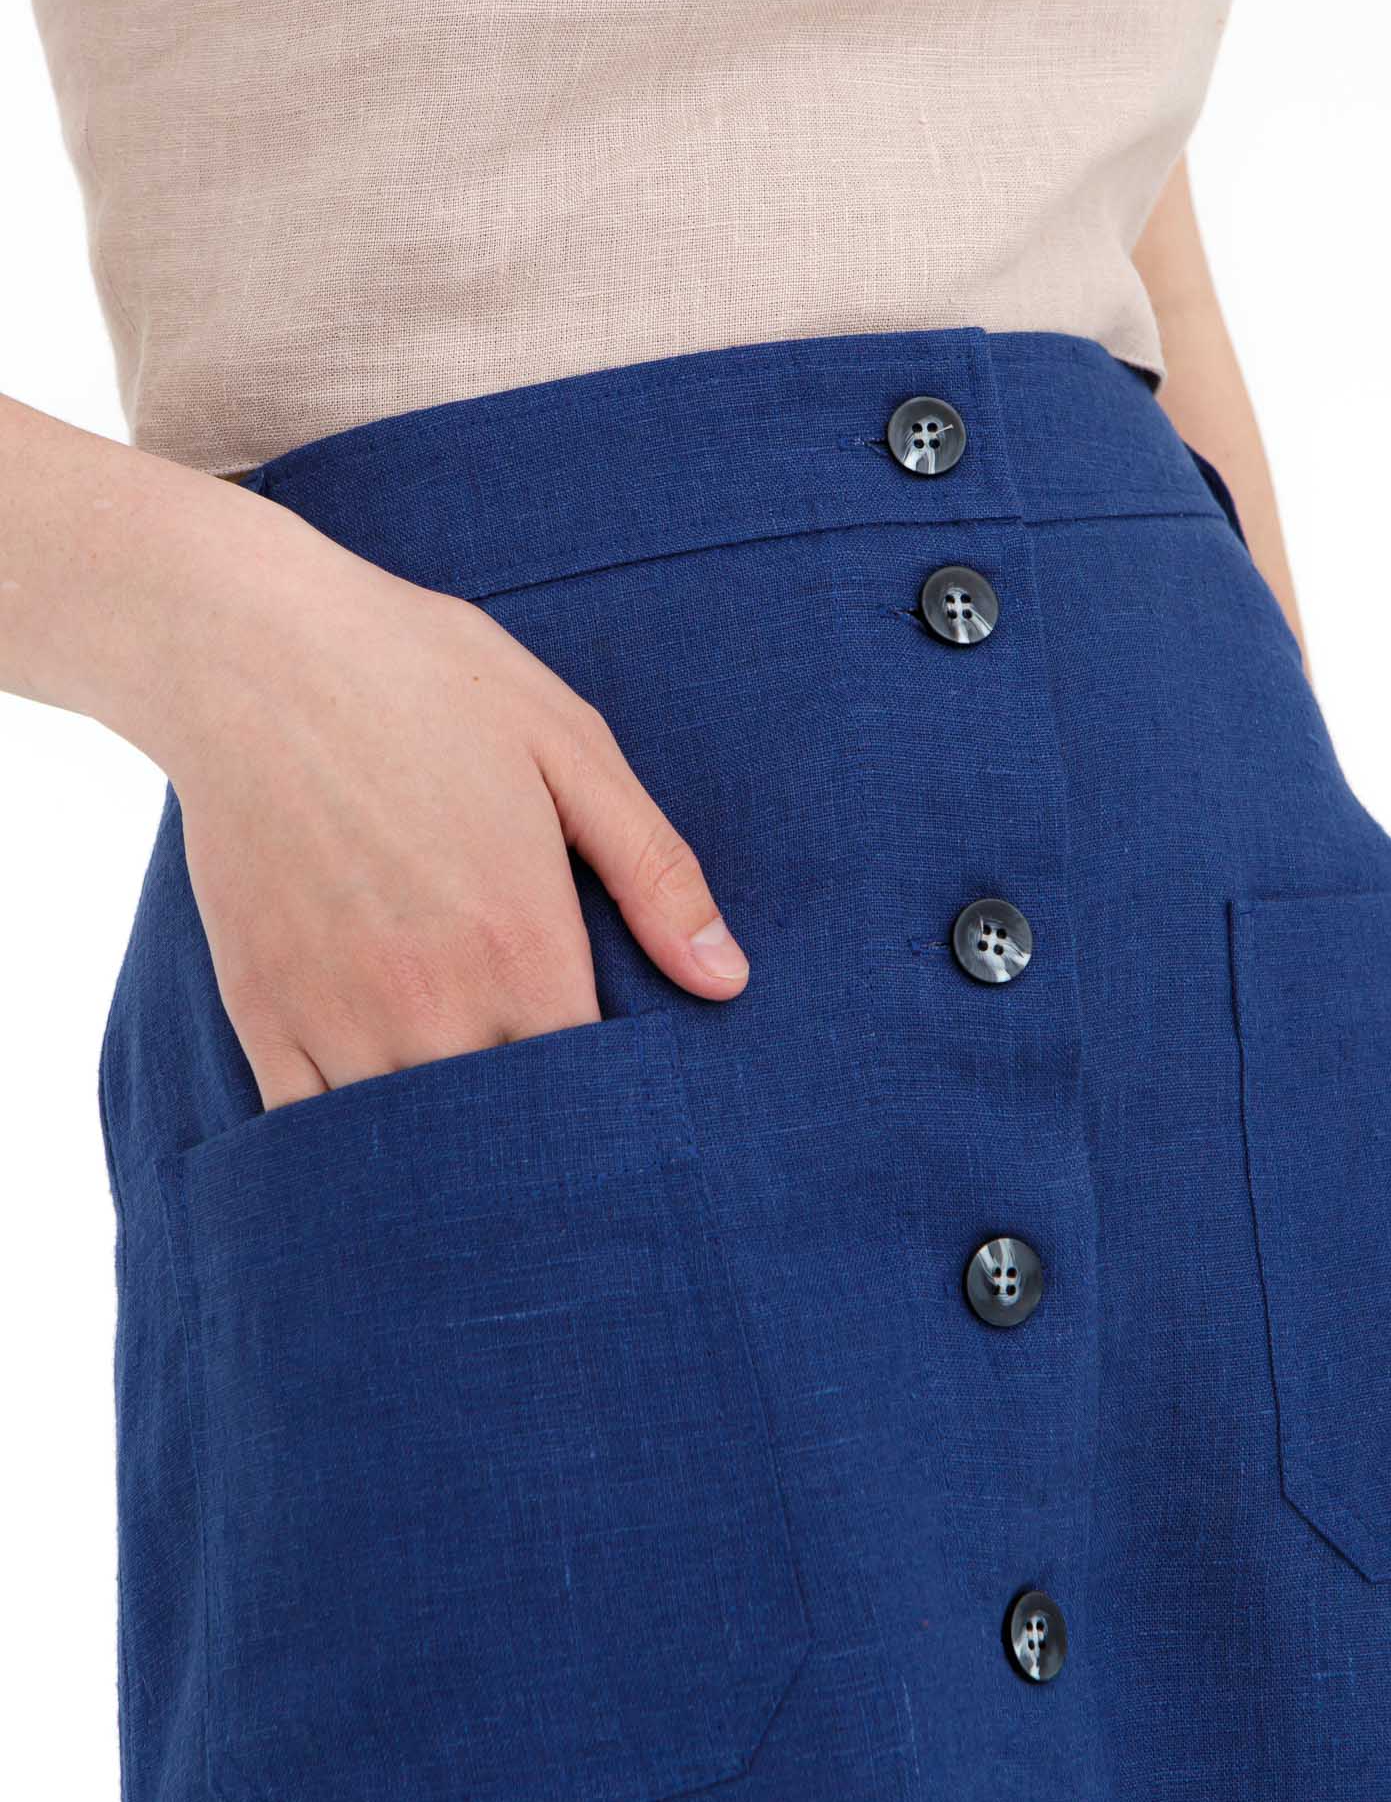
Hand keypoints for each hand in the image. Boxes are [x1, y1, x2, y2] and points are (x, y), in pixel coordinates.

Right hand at [166, 517, 748, 1110]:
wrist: (252, 650)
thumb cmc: (424, 681)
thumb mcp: (570, 747)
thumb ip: (655, 871)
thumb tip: (727, 980)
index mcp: (525, 940)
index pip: (595, 1088)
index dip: (620, 1105)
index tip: (630, 1099)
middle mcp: (436, 998)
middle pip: (510, 1132)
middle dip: (544, 1141)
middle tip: (564, 1135)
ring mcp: (340, 1014)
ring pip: (413, 1145)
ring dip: (452, 1151)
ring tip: (484, 1142)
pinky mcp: (263, 1013)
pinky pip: (311, 1131)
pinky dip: (350, 1147)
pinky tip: (387, 1134)